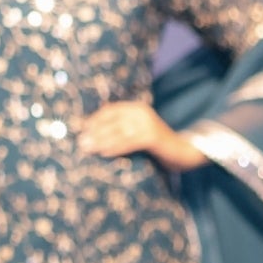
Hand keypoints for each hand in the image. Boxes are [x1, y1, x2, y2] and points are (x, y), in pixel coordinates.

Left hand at [78, 101, 203, 172]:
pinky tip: (104, 154)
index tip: (79, 129)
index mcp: (136, 108)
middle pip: (112, 121)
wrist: (182, 151)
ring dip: (101, 140)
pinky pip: (130, 142)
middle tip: (79, 142)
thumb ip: (119, 130)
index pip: (110, 110)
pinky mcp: (153, 136)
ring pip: (119, 132)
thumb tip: (91, 136)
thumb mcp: (136, 133)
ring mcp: (148, 123)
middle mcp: (141, 112)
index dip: (94, 119)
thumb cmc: (154, 145)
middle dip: (94, 132)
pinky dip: (116, 148)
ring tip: (87, 148)